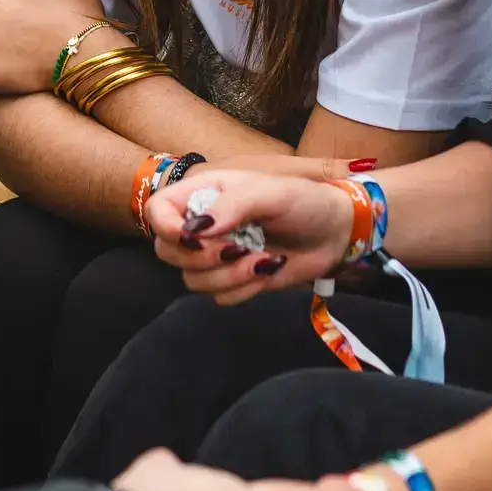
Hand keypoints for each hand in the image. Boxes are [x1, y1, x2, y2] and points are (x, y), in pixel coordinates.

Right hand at [147, 161, 360, 299]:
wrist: (333, 232)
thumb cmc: (303, 201)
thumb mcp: (271, 193)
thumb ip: (234, 205)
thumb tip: (197, 229)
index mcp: (204, 194)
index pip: (158, 209)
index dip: (165, 227)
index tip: (191, 237)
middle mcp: (203, 226)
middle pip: (167, 252)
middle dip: (202, 258)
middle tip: (237, 247)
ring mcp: (216, 256)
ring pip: (192, 280)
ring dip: (228, 276)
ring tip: (263, 259)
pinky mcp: (233, 281)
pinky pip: (219, 297)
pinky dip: (244, 289)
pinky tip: (268, 269)